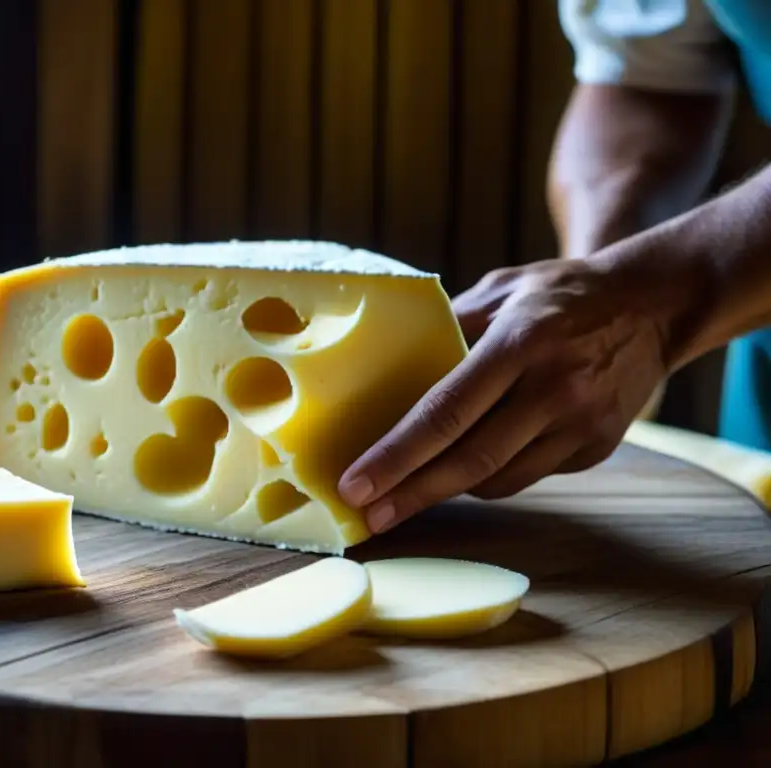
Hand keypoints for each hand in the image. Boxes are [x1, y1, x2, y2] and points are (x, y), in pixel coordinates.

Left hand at [338, 257, 671, 533]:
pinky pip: (528, 476)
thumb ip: (448, 326)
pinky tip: (467, 466)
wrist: (653, 306)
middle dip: (410, 494)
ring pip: (498, 480)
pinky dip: (490, 477)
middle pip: (468, 461)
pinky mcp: (596, 449)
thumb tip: (385, 364)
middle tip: (367, 517)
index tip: (355, 484)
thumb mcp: (501, 289)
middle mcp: (553, 389)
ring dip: (446, 489)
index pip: (445, 412)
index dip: (396, 455)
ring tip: (406, 492)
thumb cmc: (560, 294)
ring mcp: (581, 425)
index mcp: (520, 342)